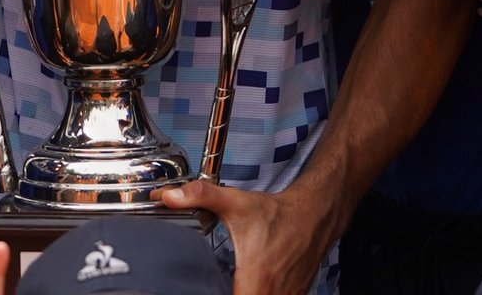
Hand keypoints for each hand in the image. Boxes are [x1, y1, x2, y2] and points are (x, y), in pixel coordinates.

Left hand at [162, 179, 330, 294]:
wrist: (311, 215)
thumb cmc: (276, 215)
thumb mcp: (235, 202)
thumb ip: (201, 197)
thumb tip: (169, 197)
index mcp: (256, 278)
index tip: (207, 291)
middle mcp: (273, 294)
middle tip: (215, 286)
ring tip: (230, 286)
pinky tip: (251, 287)